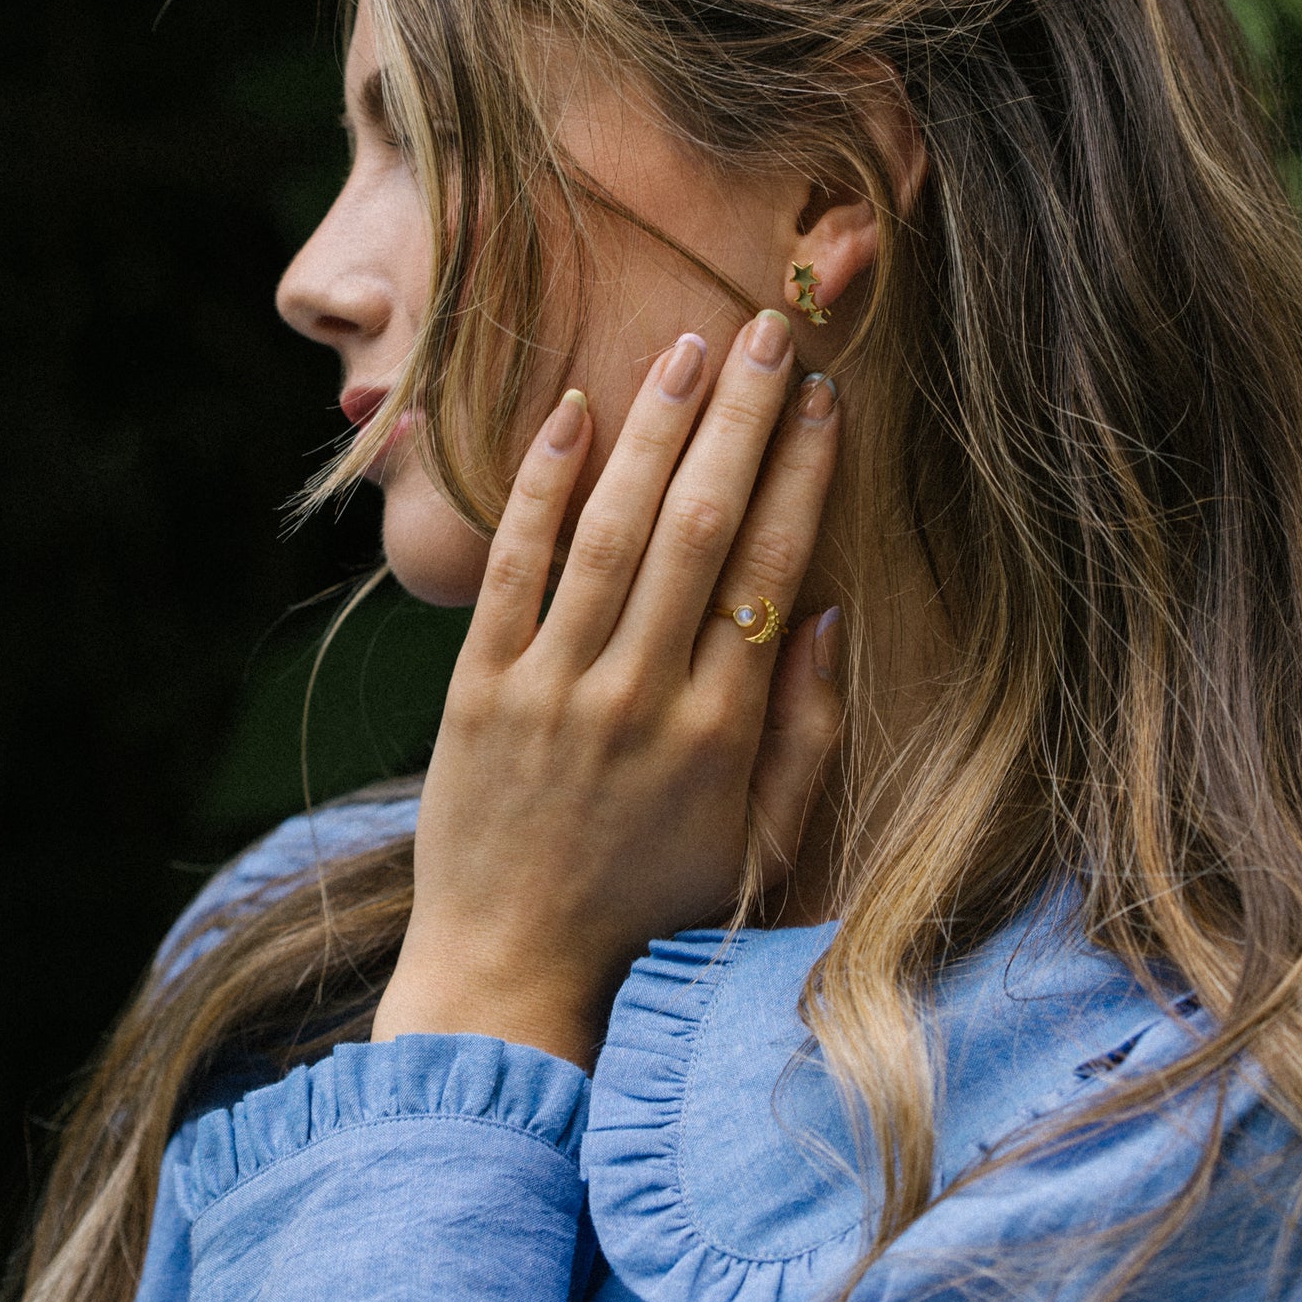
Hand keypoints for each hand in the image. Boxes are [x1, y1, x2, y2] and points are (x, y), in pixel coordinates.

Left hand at [371, 309, 842, 1066]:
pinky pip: (513, 569)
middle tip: (763, 332)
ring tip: (685, 347)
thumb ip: (807, 733)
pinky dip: (540, 488)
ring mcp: (551, 689)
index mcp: (719, 731)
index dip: (798, 473)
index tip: (819, 397)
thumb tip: (824, 610)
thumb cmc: (652, 903)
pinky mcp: (477, 689)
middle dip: (736, 419)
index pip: (767, 567)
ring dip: (651, 431)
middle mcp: (639, 697)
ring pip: (611, 532)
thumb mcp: (760, 844)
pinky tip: (570, 413)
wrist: (513, 968)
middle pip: (698, 527)